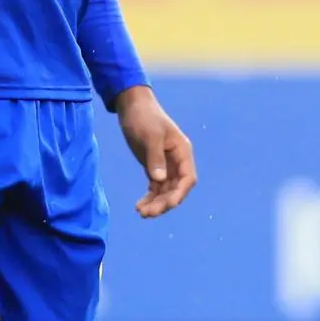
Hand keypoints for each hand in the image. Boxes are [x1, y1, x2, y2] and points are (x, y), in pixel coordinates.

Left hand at [115, 86, 196, 217]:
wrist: (132, 107)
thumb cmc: (144, 117)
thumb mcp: (150, 135)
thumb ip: (155, 157)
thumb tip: (159, 180)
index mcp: (182, 151)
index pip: (187, 178)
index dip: (180, 193)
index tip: (169, 204)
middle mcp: (177, 161)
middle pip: (176, 188)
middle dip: (164, 202)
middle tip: (147, 213)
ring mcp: (166, 165)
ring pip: (165, 191)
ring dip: (156, 203)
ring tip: (141, 213)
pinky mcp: (154, 167)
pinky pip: (155, 188)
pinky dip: (149, 198)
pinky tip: (139, 206)